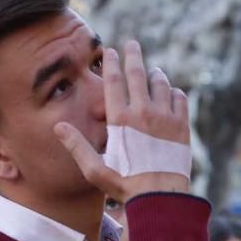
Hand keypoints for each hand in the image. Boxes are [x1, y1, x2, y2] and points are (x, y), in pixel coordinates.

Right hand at [55, 40, 191, 200]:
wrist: (162, 196)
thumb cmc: (125, 184)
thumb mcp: (95, 169)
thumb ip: (77, 146)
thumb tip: (58, 126)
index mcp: (120, 120)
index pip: (114, 82)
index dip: (111, 63)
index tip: (110, 50)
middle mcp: (144, 112)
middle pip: (138, 74)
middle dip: (134, 56)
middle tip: (132, 44)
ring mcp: (166, 117)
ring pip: (161, 84)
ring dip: (155, 74)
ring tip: (152, 71)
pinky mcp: (182, 126)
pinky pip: (180, 99)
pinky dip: (174, 92)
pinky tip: (171, 93)